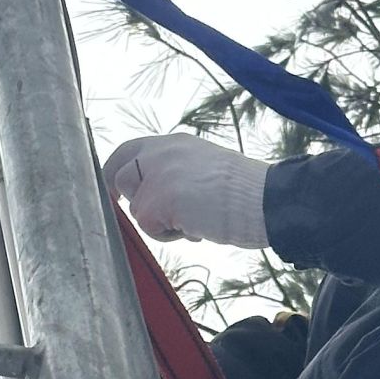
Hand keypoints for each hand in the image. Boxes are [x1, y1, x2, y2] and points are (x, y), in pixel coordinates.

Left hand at [102, 131, 269, 247]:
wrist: (265, 198)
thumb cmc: (246, 192)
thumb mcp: (206, 169)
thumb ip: (176, 174)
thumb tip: (153, 199)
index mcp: (175, 143)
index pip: (128, 150)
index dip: (115, 171)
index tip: (114, 191)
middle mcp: (162, 152)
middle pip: (120, 176)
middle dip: (134, 202)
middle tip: (151, 217)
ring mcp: (158, 174)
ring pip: (137, 208)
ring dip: (160, 223)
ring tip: (194, 221)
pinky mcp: (158, 199)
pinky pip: (148, 226)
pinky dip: (169, 235)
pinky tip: (195, 229)